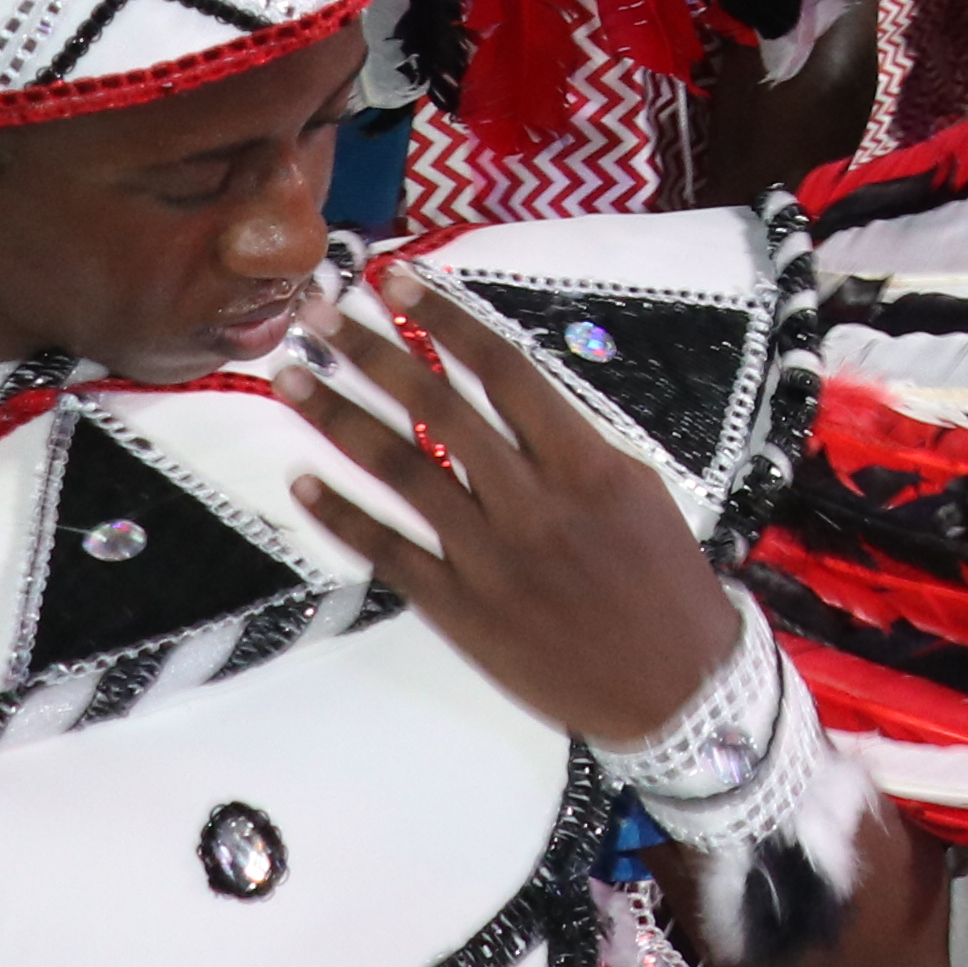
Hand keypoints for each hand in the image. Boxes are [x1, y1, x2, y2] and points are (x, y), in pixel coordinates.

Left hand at [281, 277, 743, 747]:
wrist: (675, 686)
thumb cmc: (666, 581)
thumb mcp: (638, 491)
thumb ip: (572, 446)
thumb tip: (505, 397)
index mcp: (587, 463)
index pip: (504, 370)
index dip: (445, 320)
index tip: (399, 280)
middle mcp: (532, 502)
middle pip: (439, 408)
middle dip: (373, 354)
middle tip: (319, 314)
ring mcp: (489, 557)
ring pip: (401, 470)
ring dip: (339, 419)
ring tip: (292, 380)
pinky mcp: (459, 609)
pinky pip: (388, 553)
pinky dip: (341, 516)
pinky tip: (302, 483)